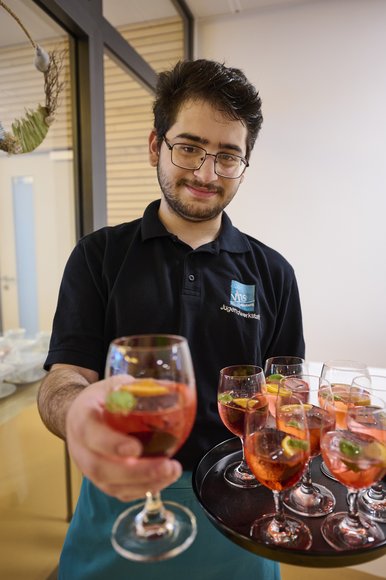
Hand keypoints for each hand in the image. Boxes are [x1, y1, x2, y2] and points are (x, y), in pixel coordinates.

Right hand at [65, 374, 182, 501]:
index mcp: (83, 416)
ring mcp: (87, 466)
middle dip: (136, 472)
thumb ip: (140, 388)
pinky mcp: (99, 479)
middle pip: (100, 468)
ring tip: (171, 472)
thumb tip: (174, 390)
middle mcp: (80, 446)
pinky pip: (118, 492)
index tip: (136, 448)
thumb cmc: (101, 398)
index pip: (91, 433)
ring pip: (110, 485)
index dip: (112, 444)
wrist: (79, 414)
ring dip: (144, 483)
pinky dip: (141, 490)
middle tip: (166, 466)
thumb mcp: (116, 384)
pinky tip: (163, 480)